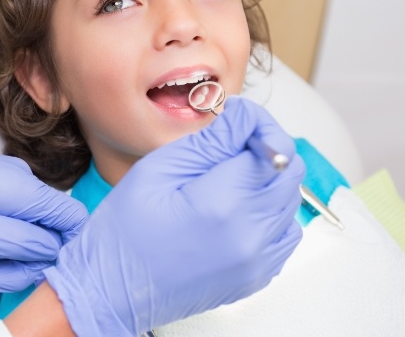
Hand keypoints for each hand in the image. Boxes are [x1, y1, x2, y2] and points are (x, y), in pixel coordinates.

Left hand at [0, 116, 87, 292]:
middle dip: (8, 264)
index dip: (61, 250)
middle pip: (40, 236)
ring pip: (13, 236)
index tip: (29, 269)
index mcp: (22, 188)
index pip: (72, 218)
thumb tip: (52, 249)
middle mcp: (20, 185)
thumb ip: (16, 241)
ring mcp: (4, 188)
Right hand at [42, 96, 304, 335]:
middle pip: (290, 172)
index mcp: (223, 203)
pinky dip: (270, 211)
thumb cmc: (124, 230)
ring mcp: (257, 261)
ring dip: (268, 178)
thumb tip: (245, 116)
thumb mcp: (159, 168)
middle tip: (230, 145)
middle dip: (266, 147)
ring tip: (228, 178)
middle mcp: (250, 236)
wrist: (113, 289)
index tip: (238, 121)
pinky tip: (237, 207)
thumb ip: (210, 140)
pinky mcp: (257, 276)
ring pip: (290, 200)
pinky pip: (285, 231)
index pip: (274, 147)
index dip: (257, 125)